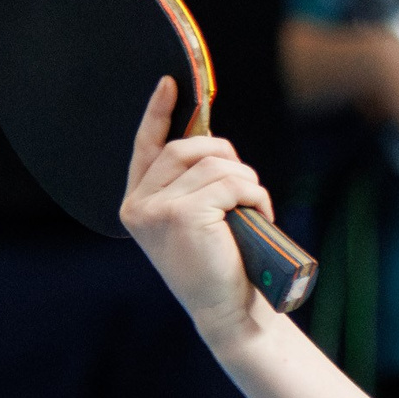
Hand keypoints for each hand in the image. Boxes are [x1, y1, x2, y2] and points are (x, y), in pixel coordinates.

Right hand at [120, 77, 271, 338]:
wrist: (228, 312)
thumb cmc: (221, 268)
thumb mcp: (198, 222)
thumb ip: (193, 187)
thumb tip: (214, 145)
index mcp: (137, 206)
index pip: (146, 147)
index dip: (157, 113)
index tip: (171, 85)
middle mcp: (139, 205)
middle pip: (186, 148)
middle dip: (225, 156)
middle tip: (247, 187)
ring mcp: (158, 209)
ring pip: (215, 164)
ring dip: (247, 182)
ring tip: (256, 210)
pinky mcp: (184, 213)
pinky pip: (231, 182)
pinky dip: (255, 194)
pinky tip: (261, 215)